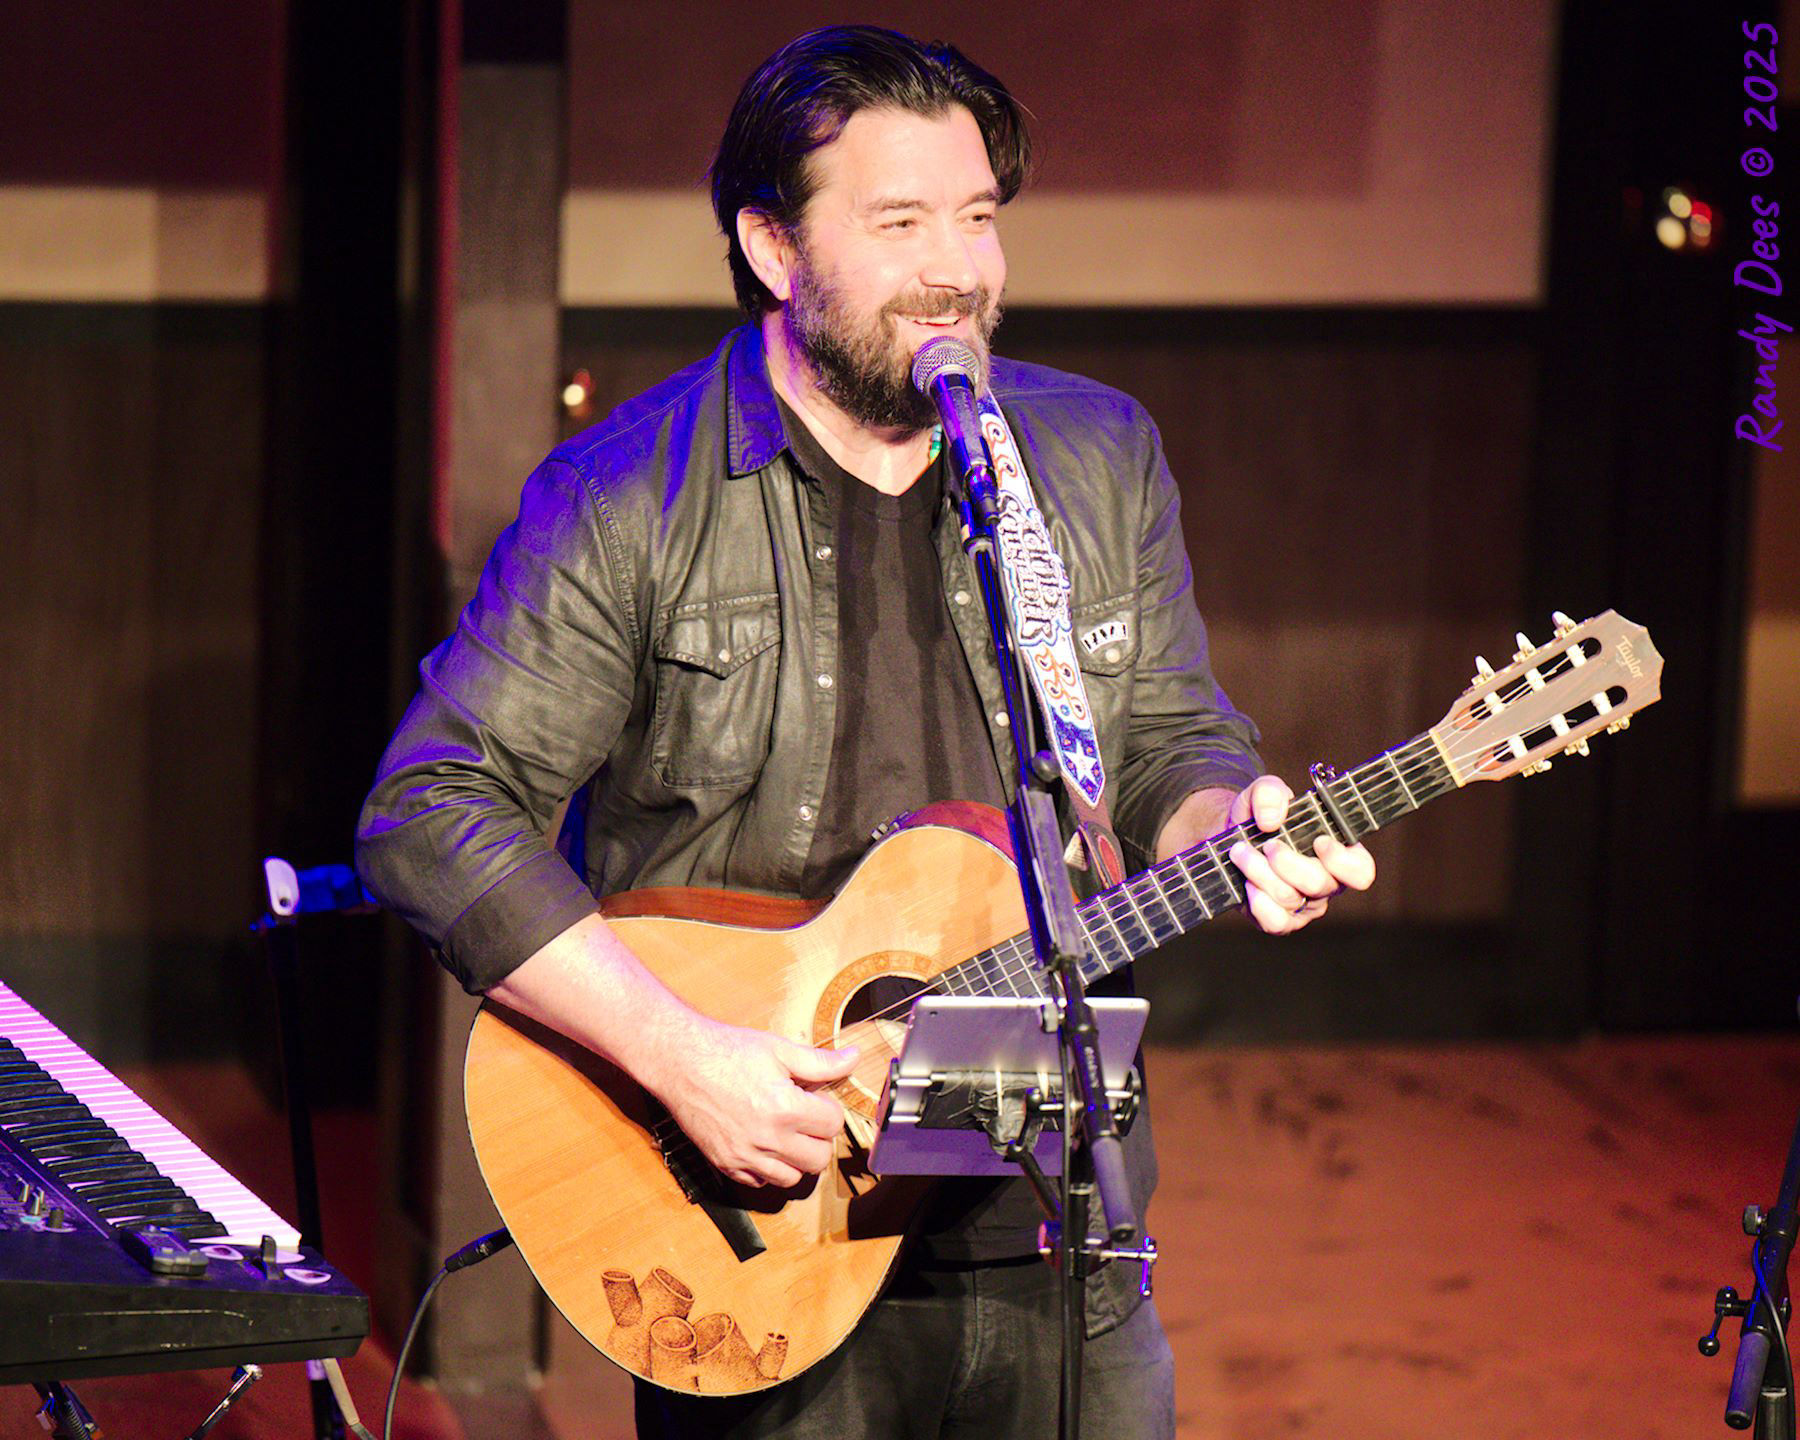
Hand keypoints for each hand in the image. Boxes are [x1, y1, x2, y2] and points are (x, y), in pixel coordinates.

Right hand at [653, 1018, 858, 1188]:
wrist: (680, 1062)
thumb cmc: (727, 1051)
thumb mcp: (779, 1049)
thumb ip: (820, 1062)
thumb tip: (852, 1059)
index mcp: (785, 1108)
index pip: (833, 1124)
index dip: (829, 1109)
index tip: (816, 1099)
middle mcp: (767, 1139)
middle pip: (819, 1158)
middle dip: (819, 1137)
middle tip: (805, 1118)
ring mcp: (745, 1156)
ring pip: (792, 1178)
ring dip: (796, 1158)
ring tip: (787, 1133)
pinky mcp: (725, 1164)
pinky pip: (760, 1182)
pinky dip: (768, 1169)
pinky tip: (763, 1144)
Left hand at [1224, 775, 1375, 934]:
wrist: (1231, 840)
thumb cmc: (1260, 817)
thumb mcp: (1264, 792)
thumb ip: (1271, 792)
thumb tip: (1271, 819)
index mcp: (1338, 854)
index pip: (1361, 871)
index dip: (1342, 861)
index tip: (1318, 841)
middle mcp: (1326, 883)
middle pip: (1320, 884)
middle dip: (1287, 863)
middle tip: (1267, 845)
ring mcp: (1304, 906)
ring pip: (1291, 899)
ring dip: (1260, 873)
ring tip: (1240, 852)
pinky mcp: (1281, 921)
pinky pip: (1276, 923)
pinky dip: (1259, 903)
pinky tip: (1247, 884)